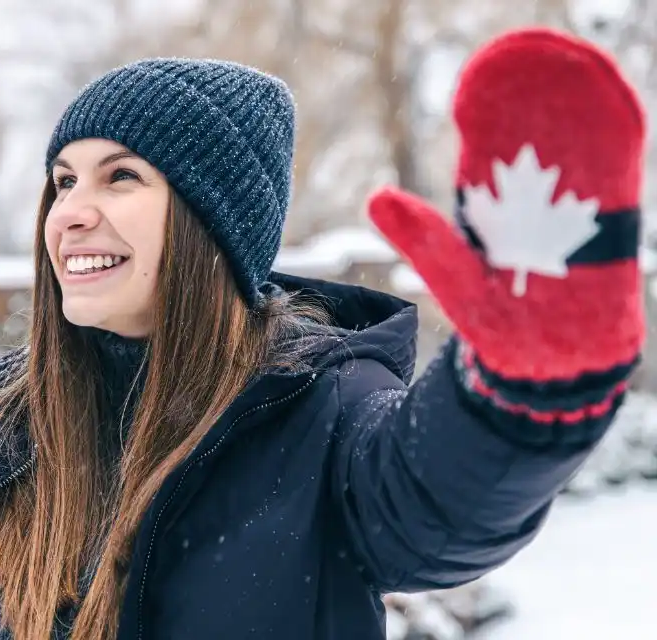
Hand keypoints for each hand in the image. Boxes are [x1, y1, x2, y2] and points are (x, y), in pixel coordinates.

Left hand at [368, 28, 644, 382]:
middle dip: (532, 91)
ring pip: (576, 142)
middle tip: (522, 53)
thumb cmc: (498, 323)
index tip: (474, 79)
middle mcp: (533, 199)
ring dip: (574, 100)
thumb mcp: (454, 277)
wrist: (550, 362)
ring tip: (565, 61)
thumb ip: (423, 237)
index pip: (489, 145)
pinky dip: (610, 130)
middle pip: (535, 133)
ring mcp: (574, 206)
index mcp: (493, 207)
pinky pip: (615, 168)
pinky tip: (606, 97)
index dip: (485, 108)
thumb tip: (376, 195)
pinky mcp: (611, 219)